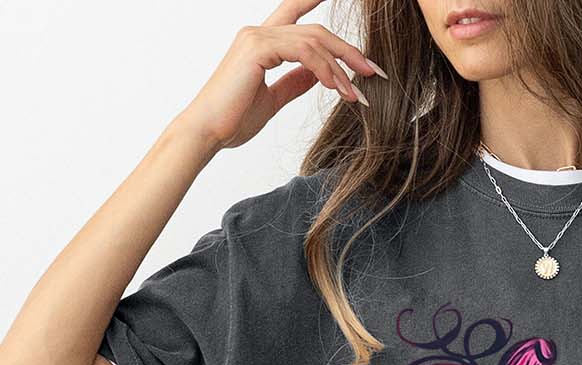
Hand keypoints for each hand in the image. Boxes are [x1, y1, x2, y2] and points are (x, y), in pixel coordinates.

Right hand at [172, 0, 385, 154]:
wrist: (207, 132)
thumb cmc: (233, 120)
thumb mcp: (273, 99)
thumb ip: (295, 82)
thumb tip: (319, 75)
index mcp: (263, 42)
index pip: (297, 14)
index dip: (319, 3)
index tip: (347, 14)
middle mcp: (259, 32)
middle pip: (316, 30)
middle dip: (348, 51)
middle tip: (372, 72)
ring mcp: (257, 36)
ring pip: (313, 40)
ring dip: (341, 67)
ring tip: (356, 92)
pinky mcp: (256, 48)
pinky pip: (303, 52)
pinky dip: (325, 69)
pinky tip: (337, 87)